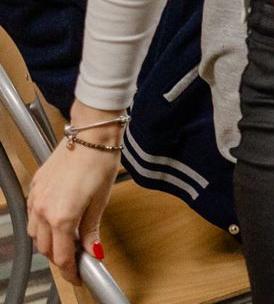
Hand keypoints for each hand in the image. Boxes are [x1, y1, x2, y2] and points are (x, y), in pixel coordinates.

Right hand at [26, 101, 122, 284]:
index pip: (61, 256)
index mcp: (61, 216)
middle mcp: (43, 210)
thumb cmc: (100, 162)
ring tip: (67, 241)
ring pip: (35, 233)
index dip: (71, 271)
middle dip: (59, 257)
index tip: (79, 276)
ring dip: (48, 241)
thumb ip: (92, 229)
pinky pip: (33, 215)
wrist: (90, 135)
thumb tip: (93, 251)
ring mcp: (35, 198)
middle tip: (76, 259)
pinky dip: (42, 224)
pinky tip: (56, 221)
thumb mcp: (101, 200)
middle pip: (45, 247)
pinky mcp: (35, 187)